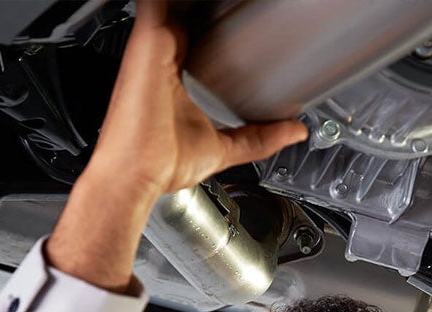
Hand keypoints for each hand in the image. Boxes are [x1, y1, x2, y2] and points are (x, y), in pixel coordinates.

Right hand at [48, 0, 307, 291]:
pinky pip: (157, 1)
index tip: (242, 18)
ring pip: (175, 3)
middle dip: (211, 7)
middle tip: (239, 4)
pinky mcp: (147, 40)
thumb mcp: (224, 148)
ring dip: (196, 1)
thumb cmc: (162, 164)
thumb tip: (295, 132)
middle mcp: (160, 56)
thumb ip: (259, 137)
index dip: (215, 22)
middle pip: (185, 11)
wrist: (136, 175)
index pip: (194, 32)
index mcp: (174, 74)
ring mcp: (152, 46)